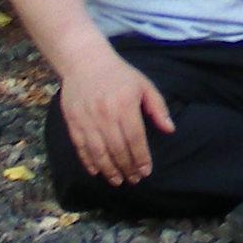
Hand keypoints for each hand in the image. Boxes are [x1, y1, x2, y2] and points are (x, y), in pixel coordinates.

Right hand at [60, 49, 177, 185]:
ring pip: (98, 151)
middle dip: (127, 168)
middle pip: (117, 148)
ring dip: (108, 169)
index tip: (146, 171)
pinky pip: (80, 146)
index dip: (141, 158)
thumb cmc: (118, 74)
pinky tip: (96, 171)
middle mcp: (105, 114)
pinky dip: (88, 161)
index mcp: (125, 105)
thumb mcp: (143, 85)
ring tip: (117, 181)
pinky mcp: (73, 120)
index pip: (135, 138)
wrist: (84, 61)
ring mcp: (87, 118)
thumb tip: (169, 129)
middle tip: (133, 180)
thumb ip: (158, 107)